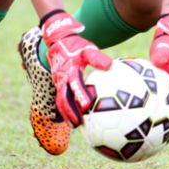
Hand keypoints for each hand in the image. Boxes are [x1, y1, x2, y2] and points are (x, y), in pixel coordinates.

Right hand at [42, 11, 111, 125]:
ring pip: (60, 101)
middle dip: (70, 112)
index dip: (81, 95)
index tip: (88, 105)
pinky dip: (65, 109)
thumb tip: (110, 65)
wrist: (58, 42)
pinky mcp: (58, 85)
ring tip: (76, 125)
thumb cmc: (76, 46)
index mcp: (69, 70)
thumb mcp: (87, 48)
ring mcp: (58, 83)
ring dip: (66, 114)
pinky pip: (60, 99)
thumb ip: (97, 58)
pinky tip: (74, 119)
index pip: (75, 85)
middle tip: (79, 123)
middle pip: (63, 99)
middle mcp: (61, 79)